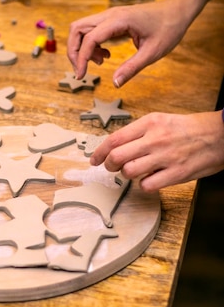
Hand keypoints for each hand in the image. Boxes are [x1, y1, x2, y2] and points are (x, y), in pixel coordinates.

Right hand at [67, 1, 186, 86]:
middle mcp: (110, 15)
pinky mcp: (112, 20)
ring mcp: (110, 16)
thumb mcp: (153, 52)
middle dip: (74, 51)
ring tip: (101, 62)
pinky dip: (91, 45)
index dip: (81, 58)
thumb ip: (132, 68)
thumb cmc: (169, 28)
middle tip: (83, 70)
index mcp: (119, 21)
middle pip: (77, 29)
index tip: (81, 76)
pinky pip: (91, 31)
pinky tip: (106, 55)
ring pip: (81, 29)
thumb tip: (115, 84)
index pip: (89, 38)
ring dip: (83, 48)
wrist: (176, 10)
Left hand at [90, 110, 223, 191]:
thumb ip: (139, 133)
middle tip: (112, 168)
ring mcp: (165, 157)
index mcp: (150, 123)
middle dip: (109, 165)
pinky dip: (145, 185)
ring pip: (129, 172)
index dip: (99, 152)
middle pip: (116, 157)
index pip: (114, 139)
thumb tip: (115, 147)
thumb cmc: (189, 129)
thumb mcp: (161, 121)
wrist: (220, 135)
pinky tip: (151, 179)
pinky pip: (147, 185)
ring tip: (136, 171)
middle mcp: (155, 139)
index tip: (95, 160)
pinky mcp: (176, 174)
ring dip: (128, 175)